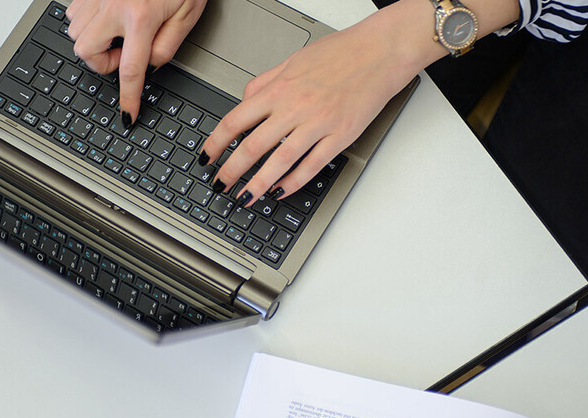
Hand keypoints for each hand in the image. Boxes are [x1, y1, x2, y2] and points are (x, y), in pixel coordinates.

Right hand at [66, 0, 206, 124]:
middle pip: (86, 50)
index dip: (129, 97)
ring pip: (75, 31)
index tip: (127, 114)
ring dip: (93, 41)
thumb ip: (166, 48)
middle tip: (123, 55)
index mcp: (141, 16)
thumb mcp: (187, 16)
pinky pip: (74, 11)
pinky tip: (108, 18)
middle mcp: (113, 3)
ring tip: (117, 33)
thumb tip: (148, 69)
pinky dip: (87, 21)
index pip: (129, 70)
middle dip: (102, 61)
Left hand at [199, 8, 433, 206]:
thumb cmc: (342, 52)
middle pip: (253, 147)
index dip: (216, 143)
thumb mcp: (293, 60)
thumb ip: (266, 82)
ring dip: (259, 184)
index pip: (235, 120)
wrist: (381, 51)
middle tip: (221, 185)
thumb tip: (245, 100)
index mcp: (279, 89)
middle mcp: (295, 107)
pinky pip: (312, 165)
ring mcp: (318, 124)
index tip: (207, 158)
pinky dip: (294, 182)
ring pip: (280, 162)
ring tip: (246, 196)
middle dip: (232, 171)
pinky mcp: (340, 136)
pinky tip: (282, 190)